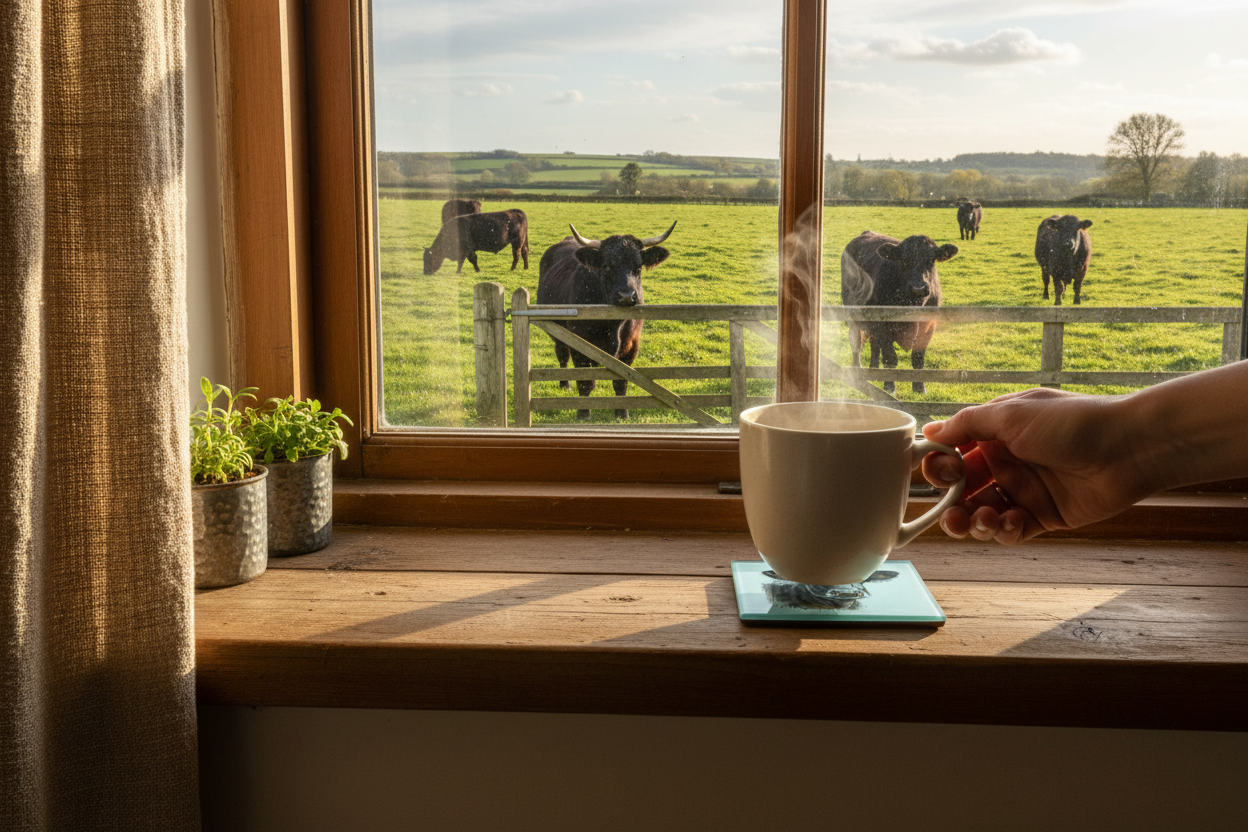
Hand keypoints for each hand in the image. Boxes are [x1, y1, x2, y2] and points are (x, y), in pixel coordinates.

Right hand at [920, 388, 1154, 543]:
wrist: (1129, 448)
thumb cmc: (1072, 422)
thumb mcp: (1012, 414)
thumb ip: (967, 424)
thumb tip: (930, 432)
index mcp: (996, 433)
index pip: (952, 454)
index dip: (940, 467)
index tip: (940, 475)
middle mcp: (1007, 462)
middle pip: (962, 490)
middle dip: (950, 503)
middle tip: (950, 512)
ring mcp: (1025, 490)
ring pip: (982, 513)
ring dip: (973, 522)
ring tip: (981, 521)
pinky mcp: (1044, 515)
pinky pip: (1011, 529)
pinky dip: (1002, 531)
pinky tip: (1008, 523)